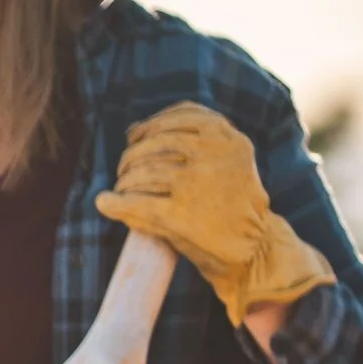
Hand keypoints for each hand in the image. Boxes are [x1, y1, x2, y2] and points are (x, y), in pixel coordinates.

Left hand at [95, 102, 334, 328]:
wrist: (258, 248)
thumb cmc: (235, 205)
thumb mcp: (227, 162)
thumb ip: (192, 142)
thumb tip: (131, 130)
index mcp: (229, 137)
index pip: (182, 115)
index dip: (151, 124)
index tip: (136, 136)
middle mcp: (214, 154)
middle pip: (156, 142)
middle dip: (133, 155)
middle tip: (124, 170)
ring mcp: (197, 183)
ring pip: (143, 171)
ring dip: (124, 181)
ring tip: (121, 189)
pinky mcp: (181, 215)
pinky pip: (136, 203)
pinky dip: (114, 203)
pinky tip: (105, 203)